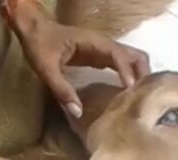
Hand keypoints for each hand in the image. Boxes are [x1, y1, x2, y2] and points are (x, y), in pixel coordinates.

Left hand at [9, 2, 149, 119]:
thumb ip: (61, 90)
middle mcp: (104, 45)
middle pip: (136, 56)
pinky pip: (123, 66)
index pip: (118, 55)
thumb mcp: (45, 68)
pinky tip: (128, 95)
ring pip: (133, 60)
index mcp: (94, 42)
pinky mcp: (101, 58)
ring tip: (141, 99)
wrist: (34, 29)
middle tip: (144, 98)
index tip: (131, 90)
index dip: (127, 71)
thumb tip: (78, 113)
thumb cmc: (39, 44)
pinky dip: (130, 78)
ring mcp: (105, 51)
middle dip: (143, 74)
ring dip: (140, 77)